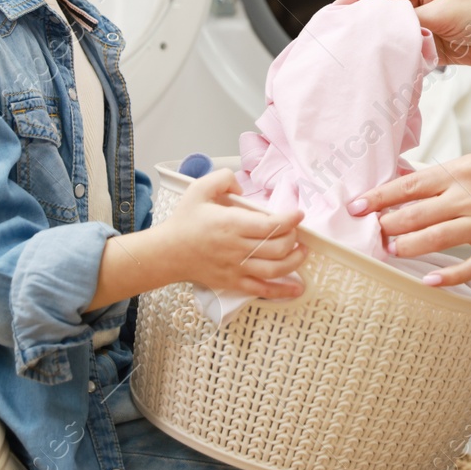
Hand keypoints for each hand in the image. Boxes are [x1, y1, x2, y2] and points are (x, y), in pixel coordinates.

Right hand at [164, 169, 307, 297]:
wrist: (167, 252)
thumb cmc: (185, 221)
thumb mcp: (199, 189)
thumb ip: (222, 178)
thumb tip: (242, 185)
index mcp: (232, 224)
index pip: (270, 225)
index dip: (290, 220)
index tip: (298, 214)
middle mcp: (237, 248)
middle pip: (278, 247)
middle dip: (294, 238)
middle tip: (296, 231)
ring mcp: (236, 268)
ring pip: (275, 269)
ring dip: (295, 261)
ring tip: (302, 251)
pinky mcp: (234, 282)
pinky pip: (262, 290)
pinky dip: (282, 291)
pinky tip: (297, 289)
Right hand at [334, 0, 470, 67]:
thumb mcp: (446, 13)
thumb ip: (413, 22)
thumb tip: (384, 30)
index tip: (339, 10)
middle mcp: (416, 1)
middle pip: (379, 10)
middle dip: (361, 22)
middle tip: (342, 37)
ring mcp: (422, 24)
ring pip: (390, 33)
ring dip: (379, 43)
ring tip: (359, 54)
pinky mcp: (429, 46)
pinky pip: (405, 52)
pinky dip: (396, 59)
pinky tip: (386, 67)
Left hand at [346, 153, 470, 286]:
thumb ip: (444, 177)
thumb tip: (406, 181)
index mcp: (462, 171)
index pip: (409, 184)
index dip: (378, 197)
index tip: (355, 206)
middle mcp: (470, 195)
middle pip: (414, 213)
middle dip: (386, 225)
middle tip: (371, 234)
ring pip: (433, 238)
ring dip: (406, 247)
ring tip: (392, 251)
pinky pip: (468, 266)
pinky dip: (446, 276)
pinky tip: (429, 281)